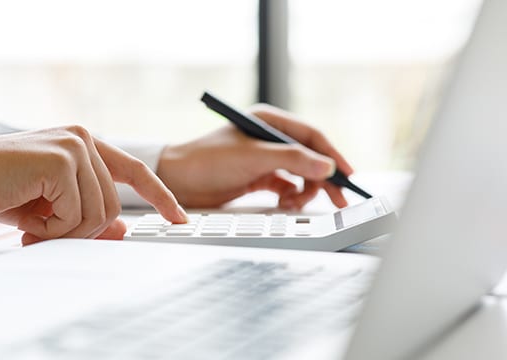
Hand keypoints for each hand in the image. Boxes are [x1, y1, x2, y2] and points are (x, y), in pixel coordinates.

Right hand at [0, 126, 186, 243]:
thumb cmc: (0, 189)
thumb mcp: (52, 206)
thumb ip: (88, 213)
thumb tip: (122, 230)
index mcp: (85, 144)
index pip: (135, 170)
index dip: (161, 196)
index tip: (179, 218)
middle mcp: (84, 139)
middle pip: (112, 206)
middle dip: (81, 230)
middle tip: (45, 232)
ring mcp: (75, 146)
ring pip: (97, 214)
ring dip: (63, 231)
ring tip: (32, 222)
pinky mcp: (62, 160)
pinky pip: (74, 215)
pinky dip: (50, 228)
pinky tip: (27, 215)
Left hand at [156, 104, 353, 209]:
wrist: (176, 181)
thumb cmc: (207, 160)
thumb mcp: (253, 157)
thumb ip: (292, 160)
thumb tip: (327, 167)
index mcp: (268, 121)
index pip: (311, 135)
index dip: (331, 155)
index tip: (345, 174)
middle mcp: (269, 138)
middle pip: (309, 157)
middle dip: (322, 178)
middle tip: (338, 199)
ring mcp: (264, 158)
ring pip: (299, 174)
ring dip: (303, 190)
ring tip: (293, 203)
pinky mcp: (258, 177)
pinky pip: (286, 187)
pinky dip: (290, 196)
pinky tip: (283, 204)